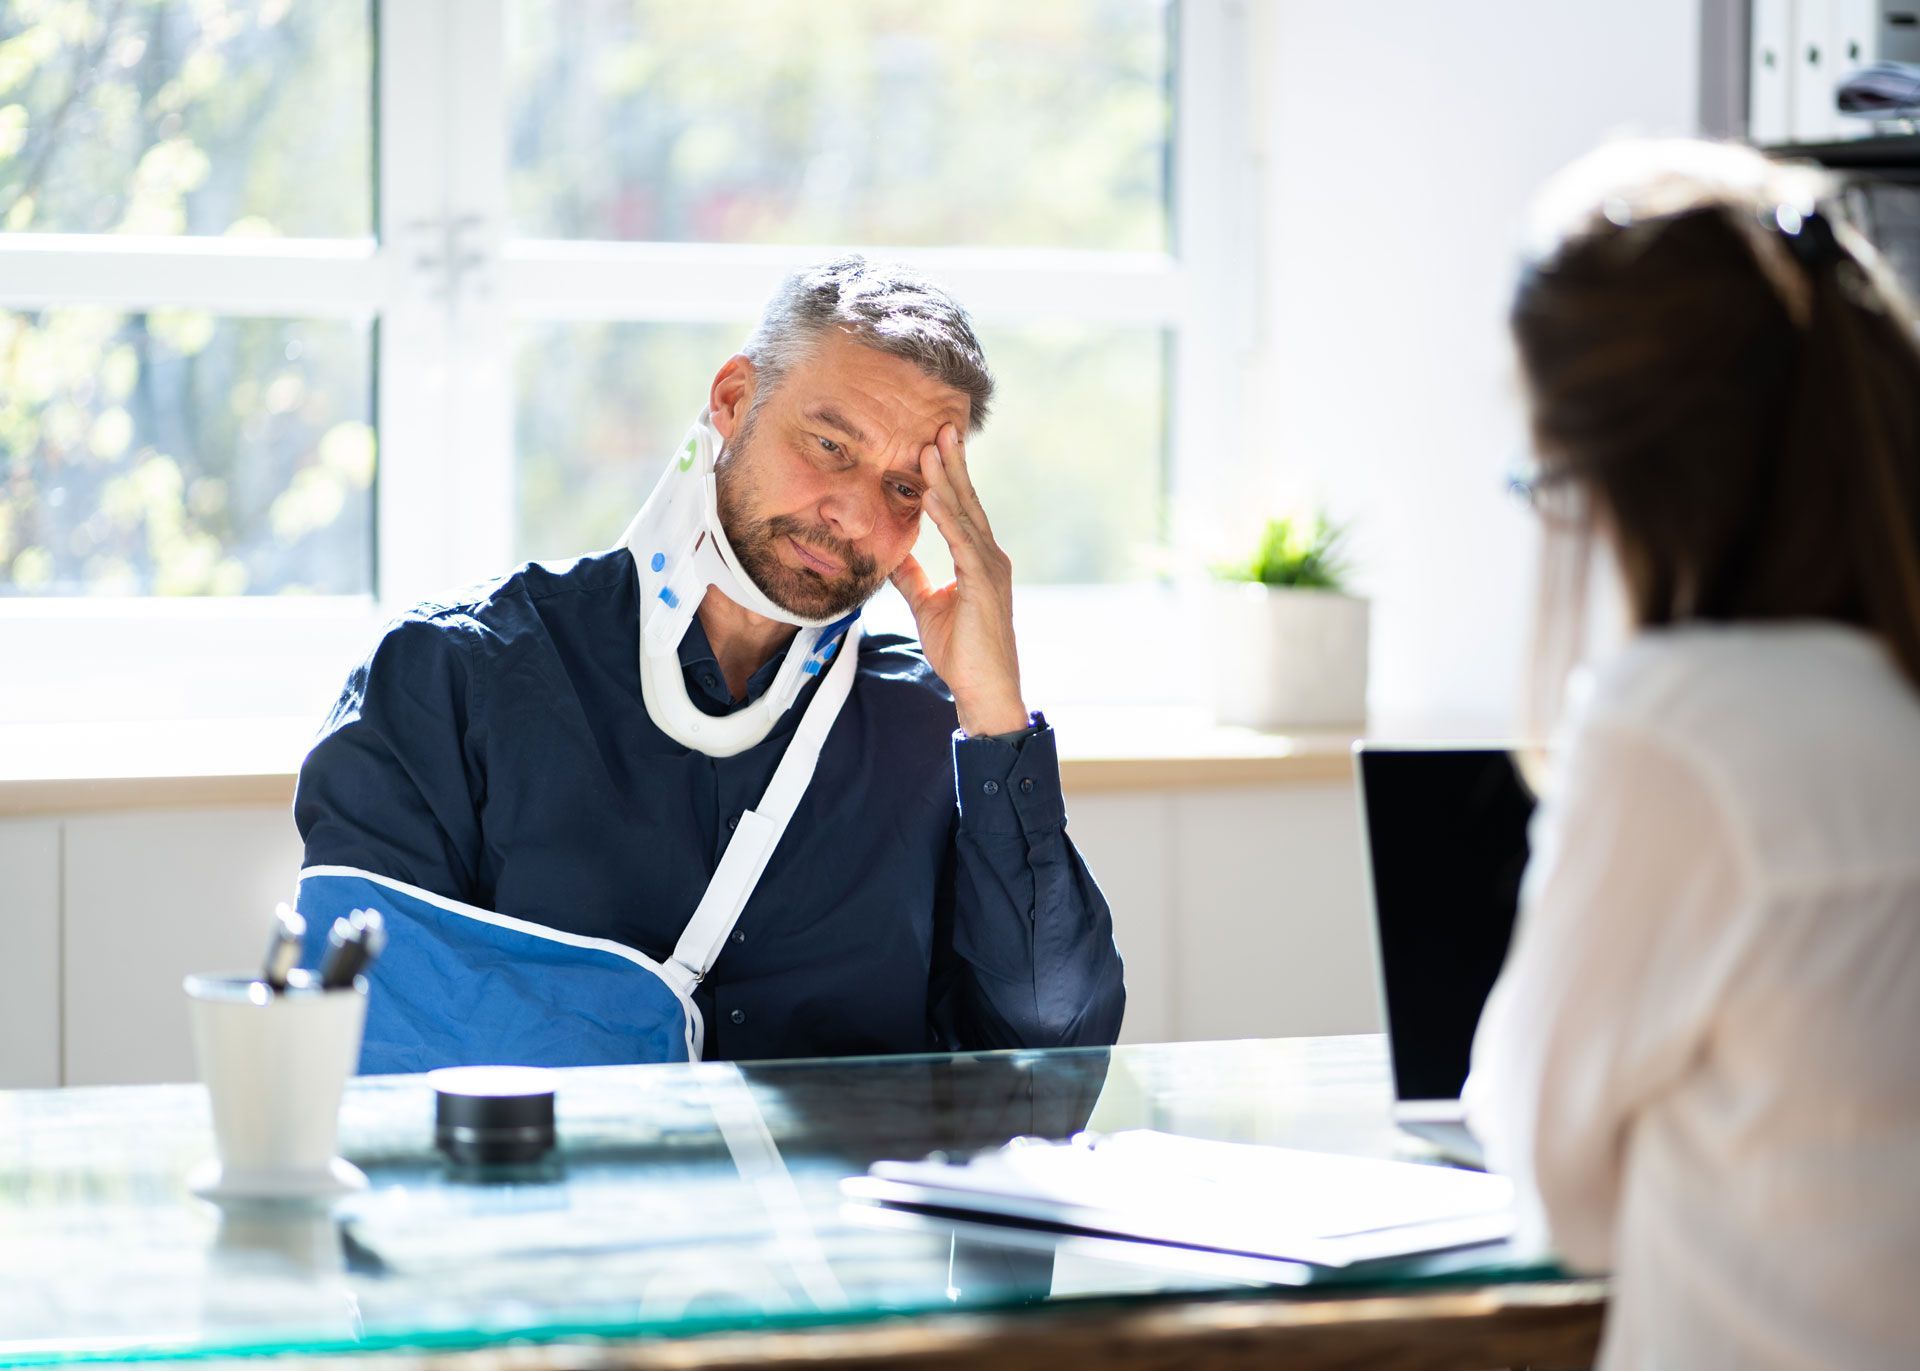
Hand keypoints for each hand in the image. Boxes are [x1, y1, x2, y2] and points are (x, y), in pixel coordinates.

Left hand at [889, 423, 1028, 735]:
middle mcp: (989, 557)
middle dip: (952, 463)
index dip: (947, 476)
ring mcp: (990, 569)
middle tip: (940, 425)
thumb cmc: (962, 652)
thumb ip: (913, 578)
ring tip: (931, 448)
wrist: (985, 690)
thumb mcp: (929, 606)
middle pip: (967, 500)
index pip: (961, 509)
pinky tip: (932, 494)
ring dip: (947, 479)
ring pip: (965, 514)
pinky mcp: (983, 585)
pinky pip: (962, 543)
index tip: (932, 445)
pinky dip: (947, 516)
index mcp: (978, 559)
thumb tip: (893, 556)